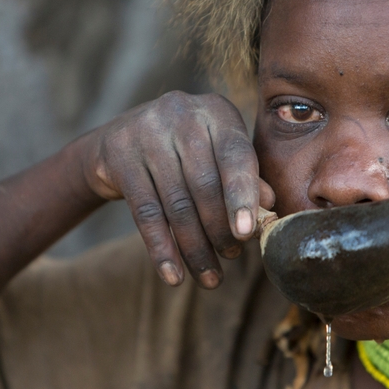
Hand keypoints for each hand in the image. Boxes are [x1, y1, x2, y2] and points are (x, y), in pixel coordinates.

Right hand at [84, 91, 274, 287]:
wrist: (119, 140)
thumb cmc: (185, 151)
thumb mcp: (217, 155)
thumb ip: (245, 177)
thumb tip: (269, 208)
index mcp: (216, 111)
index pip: (235, 155)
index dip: (243, 196)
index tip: (247, 233)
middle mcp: (181, 114)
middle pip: (204, 184)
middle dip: (219, 229)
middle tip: (232, 256)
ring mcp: (146, 132)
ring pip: (176, 203)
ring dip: (195, 247)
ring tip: (210, 277)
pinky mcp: (119, 156)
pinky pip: (145, 212)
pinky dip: (161, 249)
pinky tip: (173, 275)